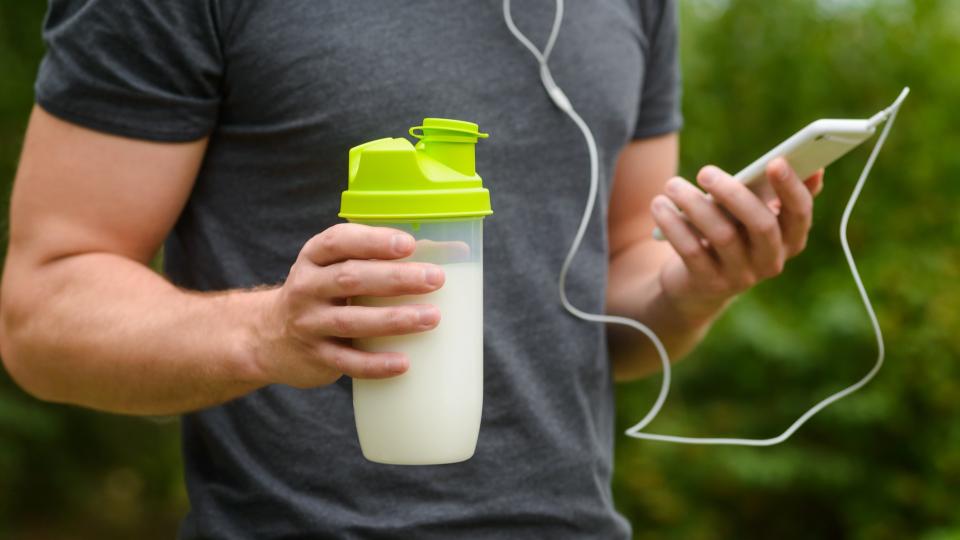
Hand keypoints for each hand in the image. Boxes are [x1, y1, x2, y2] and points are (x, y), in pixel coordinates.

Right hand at [252, 223, 444, 387]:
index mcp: (315, 257)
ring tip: (432, 318)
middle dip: (396, 278)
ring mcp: (309, 323)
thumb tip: (455, 251)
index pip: (339, 242)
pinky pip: (347, 361)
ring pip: (351, 321)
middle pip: (351, 278)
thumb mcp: (337, 268)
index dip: (374, 241)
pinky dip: (376, 364)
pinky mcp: (316, 356)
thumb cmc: (325, 293)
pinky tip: (404, 363)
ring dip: (394, 319)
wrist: (270, 337)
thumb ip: (380, 259)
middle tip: (435, 280)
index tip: (409, 244)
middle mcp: (307, 287)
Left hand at [651, 157, 823, 322]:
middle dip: (733, 194)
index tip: (775, 161)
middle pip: (761, 225)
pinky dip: (674, 225)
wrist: (697, 284)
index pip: (800, 214)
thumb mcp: (751, 215)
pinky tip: (659, 205)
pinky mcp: (709, 283)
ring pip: (722, 236)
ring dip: (694, 204)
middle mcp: (771, 261)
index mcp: (789, 239)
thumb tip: (805, 166)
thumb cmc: (730, 234)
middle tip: (704, 172)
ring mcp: (741, 276)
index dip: (790, 188)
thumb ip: (773, 193)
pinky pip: (692, 251)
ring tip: (672, 184)